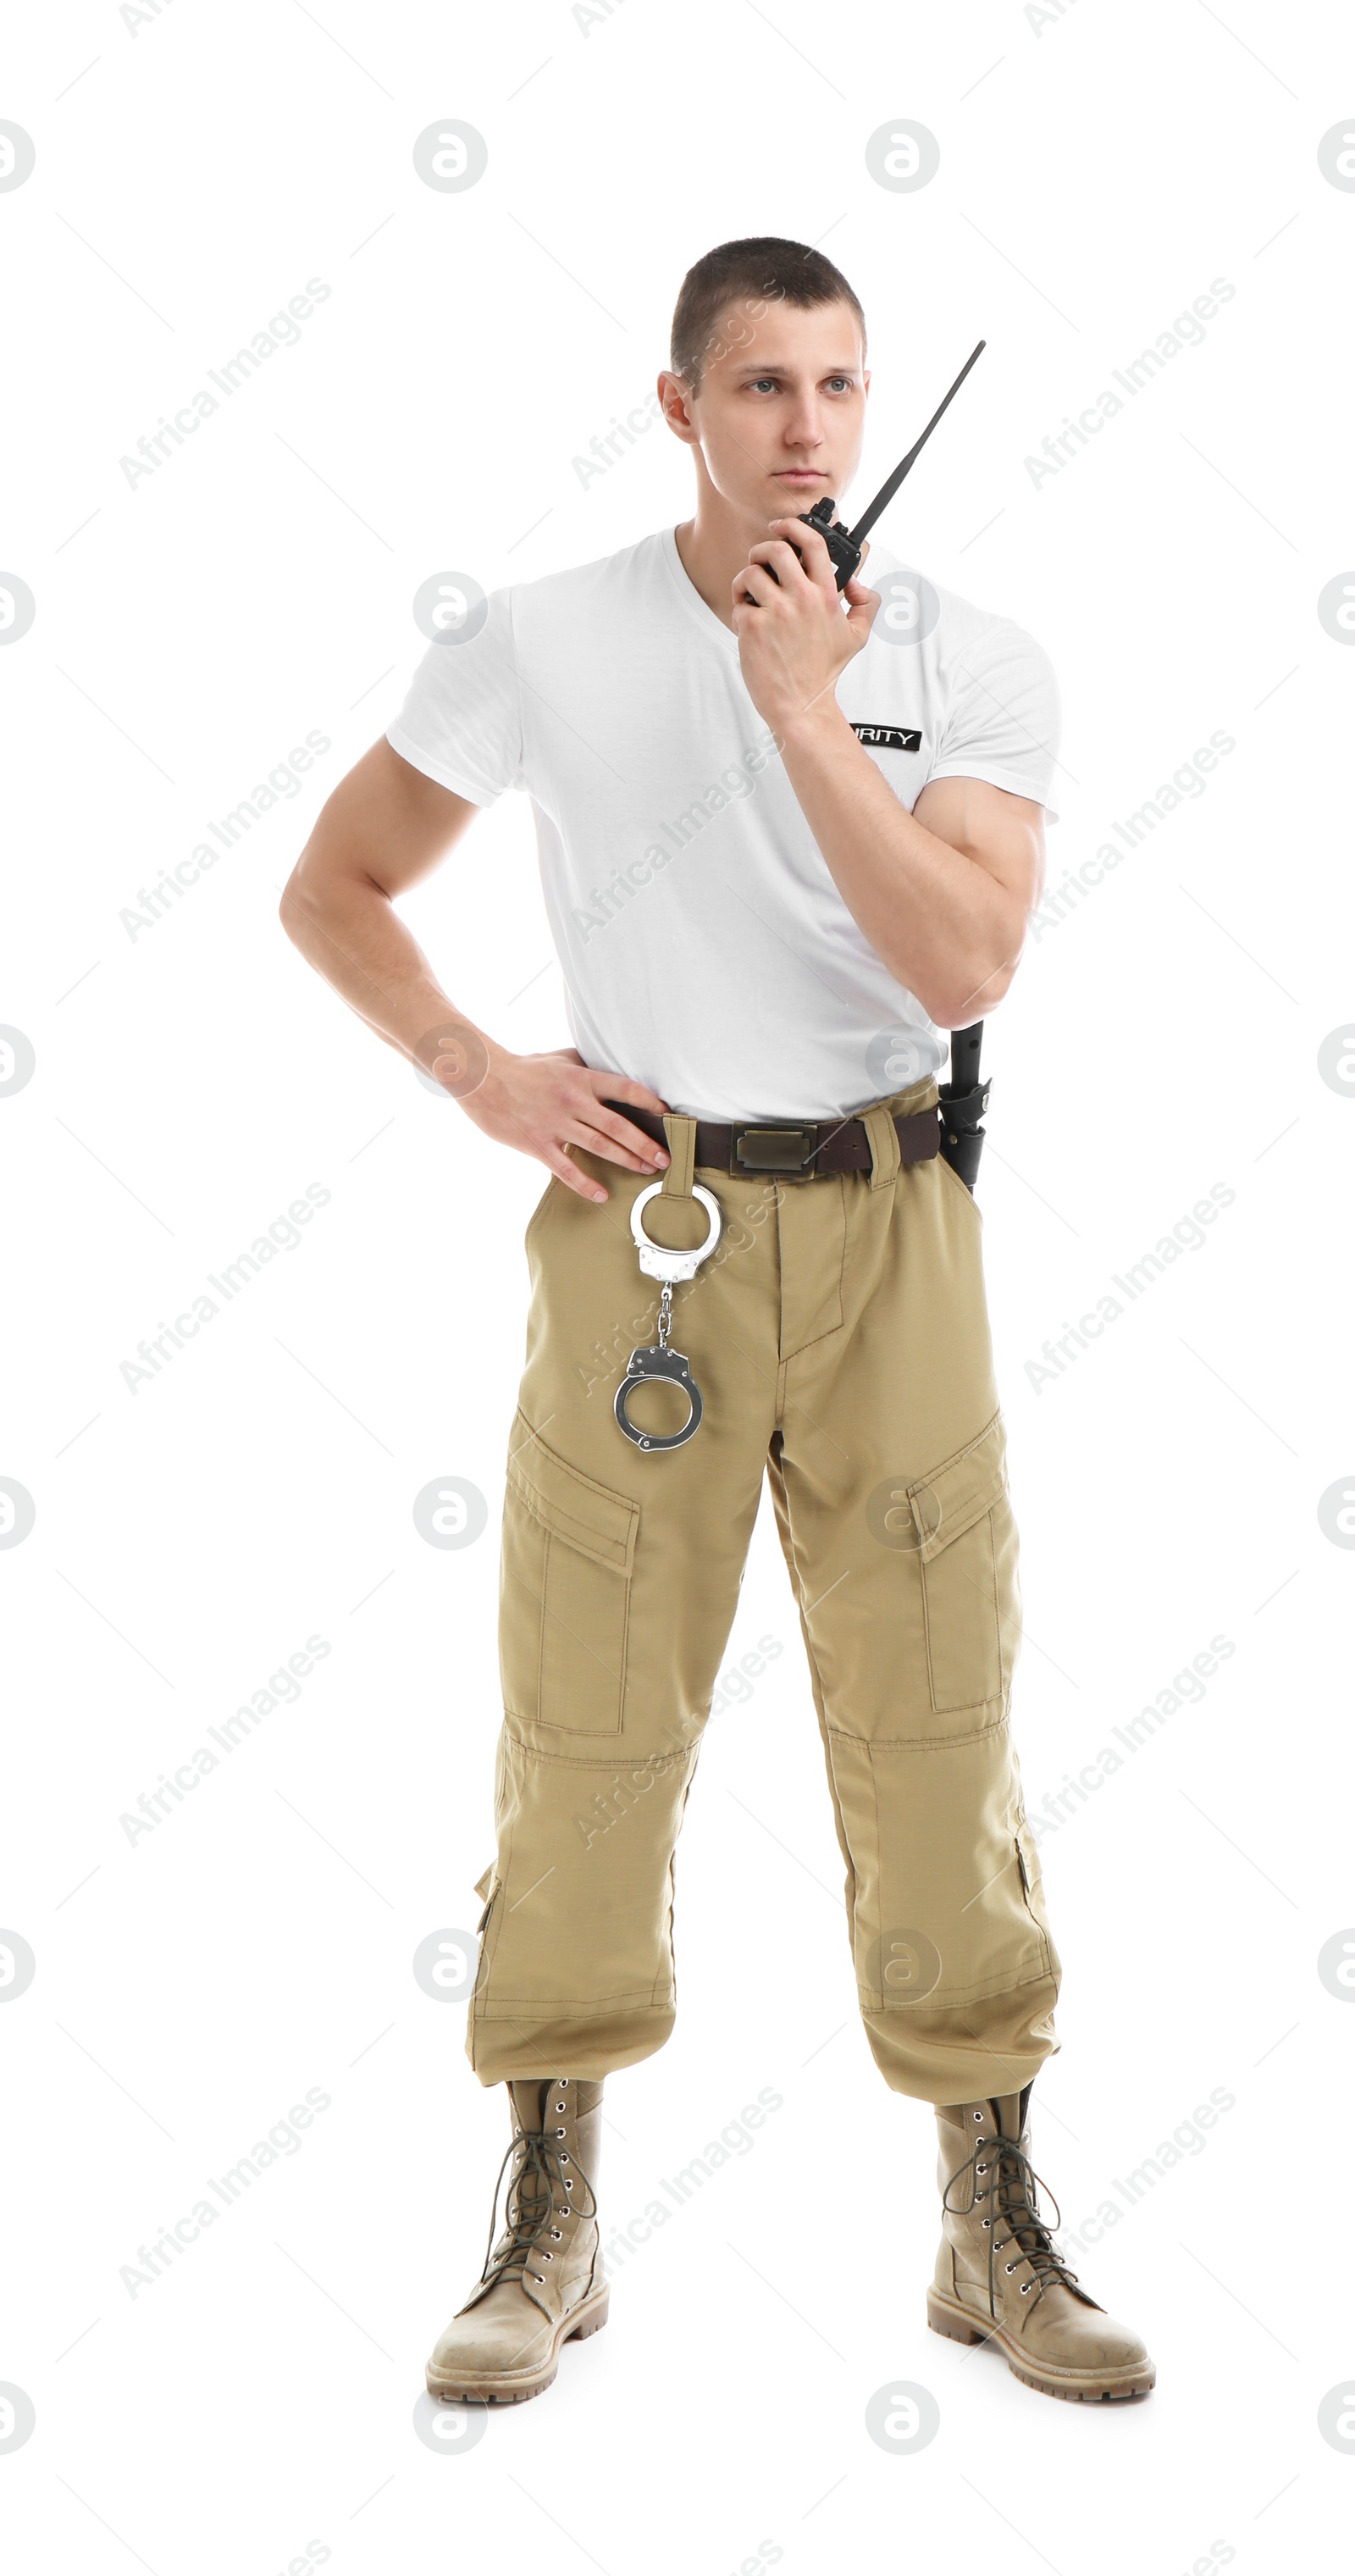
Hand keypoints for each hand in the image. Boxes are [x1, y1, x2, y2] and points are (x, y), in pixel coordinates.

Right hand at [455, 1045, 669, 1204]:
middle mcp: (572, 1102)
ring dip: (626, 1161)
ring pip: (598, 1147)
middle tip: (665, 1158)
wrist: (483, 1079)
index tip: (666, 1115)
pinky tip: (602, 1194)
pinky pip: (565, 1168)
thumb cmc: (523, 1068)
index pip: (624, 1088)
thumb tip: (608, 1064)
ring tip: (646, 1171)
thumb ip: (585, 1064)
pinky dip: (585, 1183)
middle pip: (617, 1125)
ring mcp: (555, 1124)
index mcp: (580, 1079)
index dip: (648, 1102)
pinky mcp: (537, 1144)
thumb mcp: (559, 1057)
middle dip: (645, 1143)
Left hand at [731, 522, 878, 738]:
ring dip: (746, 581)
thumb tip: (856, 584)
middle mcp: (802, 599)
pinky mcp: (753, 627)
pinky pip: (738, 603)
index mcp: (827, 596)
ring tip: (750, 598)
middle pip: (776, 550)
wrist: (800, 704)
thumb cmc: (823, 672)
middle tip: (760, 561)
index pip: (813, 544)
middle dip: (762, 549)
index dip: (795, 526)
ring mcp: (776, 612)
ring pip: (751, 573)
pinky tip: (747, 624)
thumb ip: (867, 604)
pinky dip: (738, 610)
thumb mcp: (857, 636)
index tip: (782, 526)